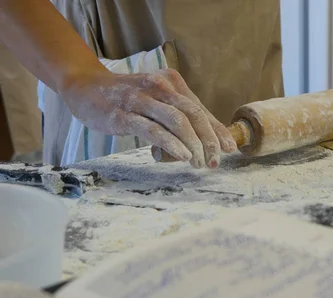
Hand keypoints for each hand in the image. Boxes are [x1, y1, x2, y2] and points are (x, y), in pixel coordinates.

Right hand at [59, 68, 236, 168]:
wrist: (84, 86)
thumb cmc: (126, 97)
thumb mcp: (156, 100)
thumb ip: (178, 114)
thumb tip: (206, 139)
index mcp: (171, 82)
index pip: (200, 109)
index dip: (217, 130)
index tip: (230, 148)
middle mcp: (159, 87)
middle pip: (193, 114)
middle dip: (209, 140)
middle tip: (216, 161)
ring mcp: (141, 99)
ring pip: (177, 121)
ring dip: (193, 145)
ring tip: (200, 163)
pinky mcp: (124, 114)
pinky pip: (153, 130)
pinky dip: (172, 144)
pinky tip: (183, 156)